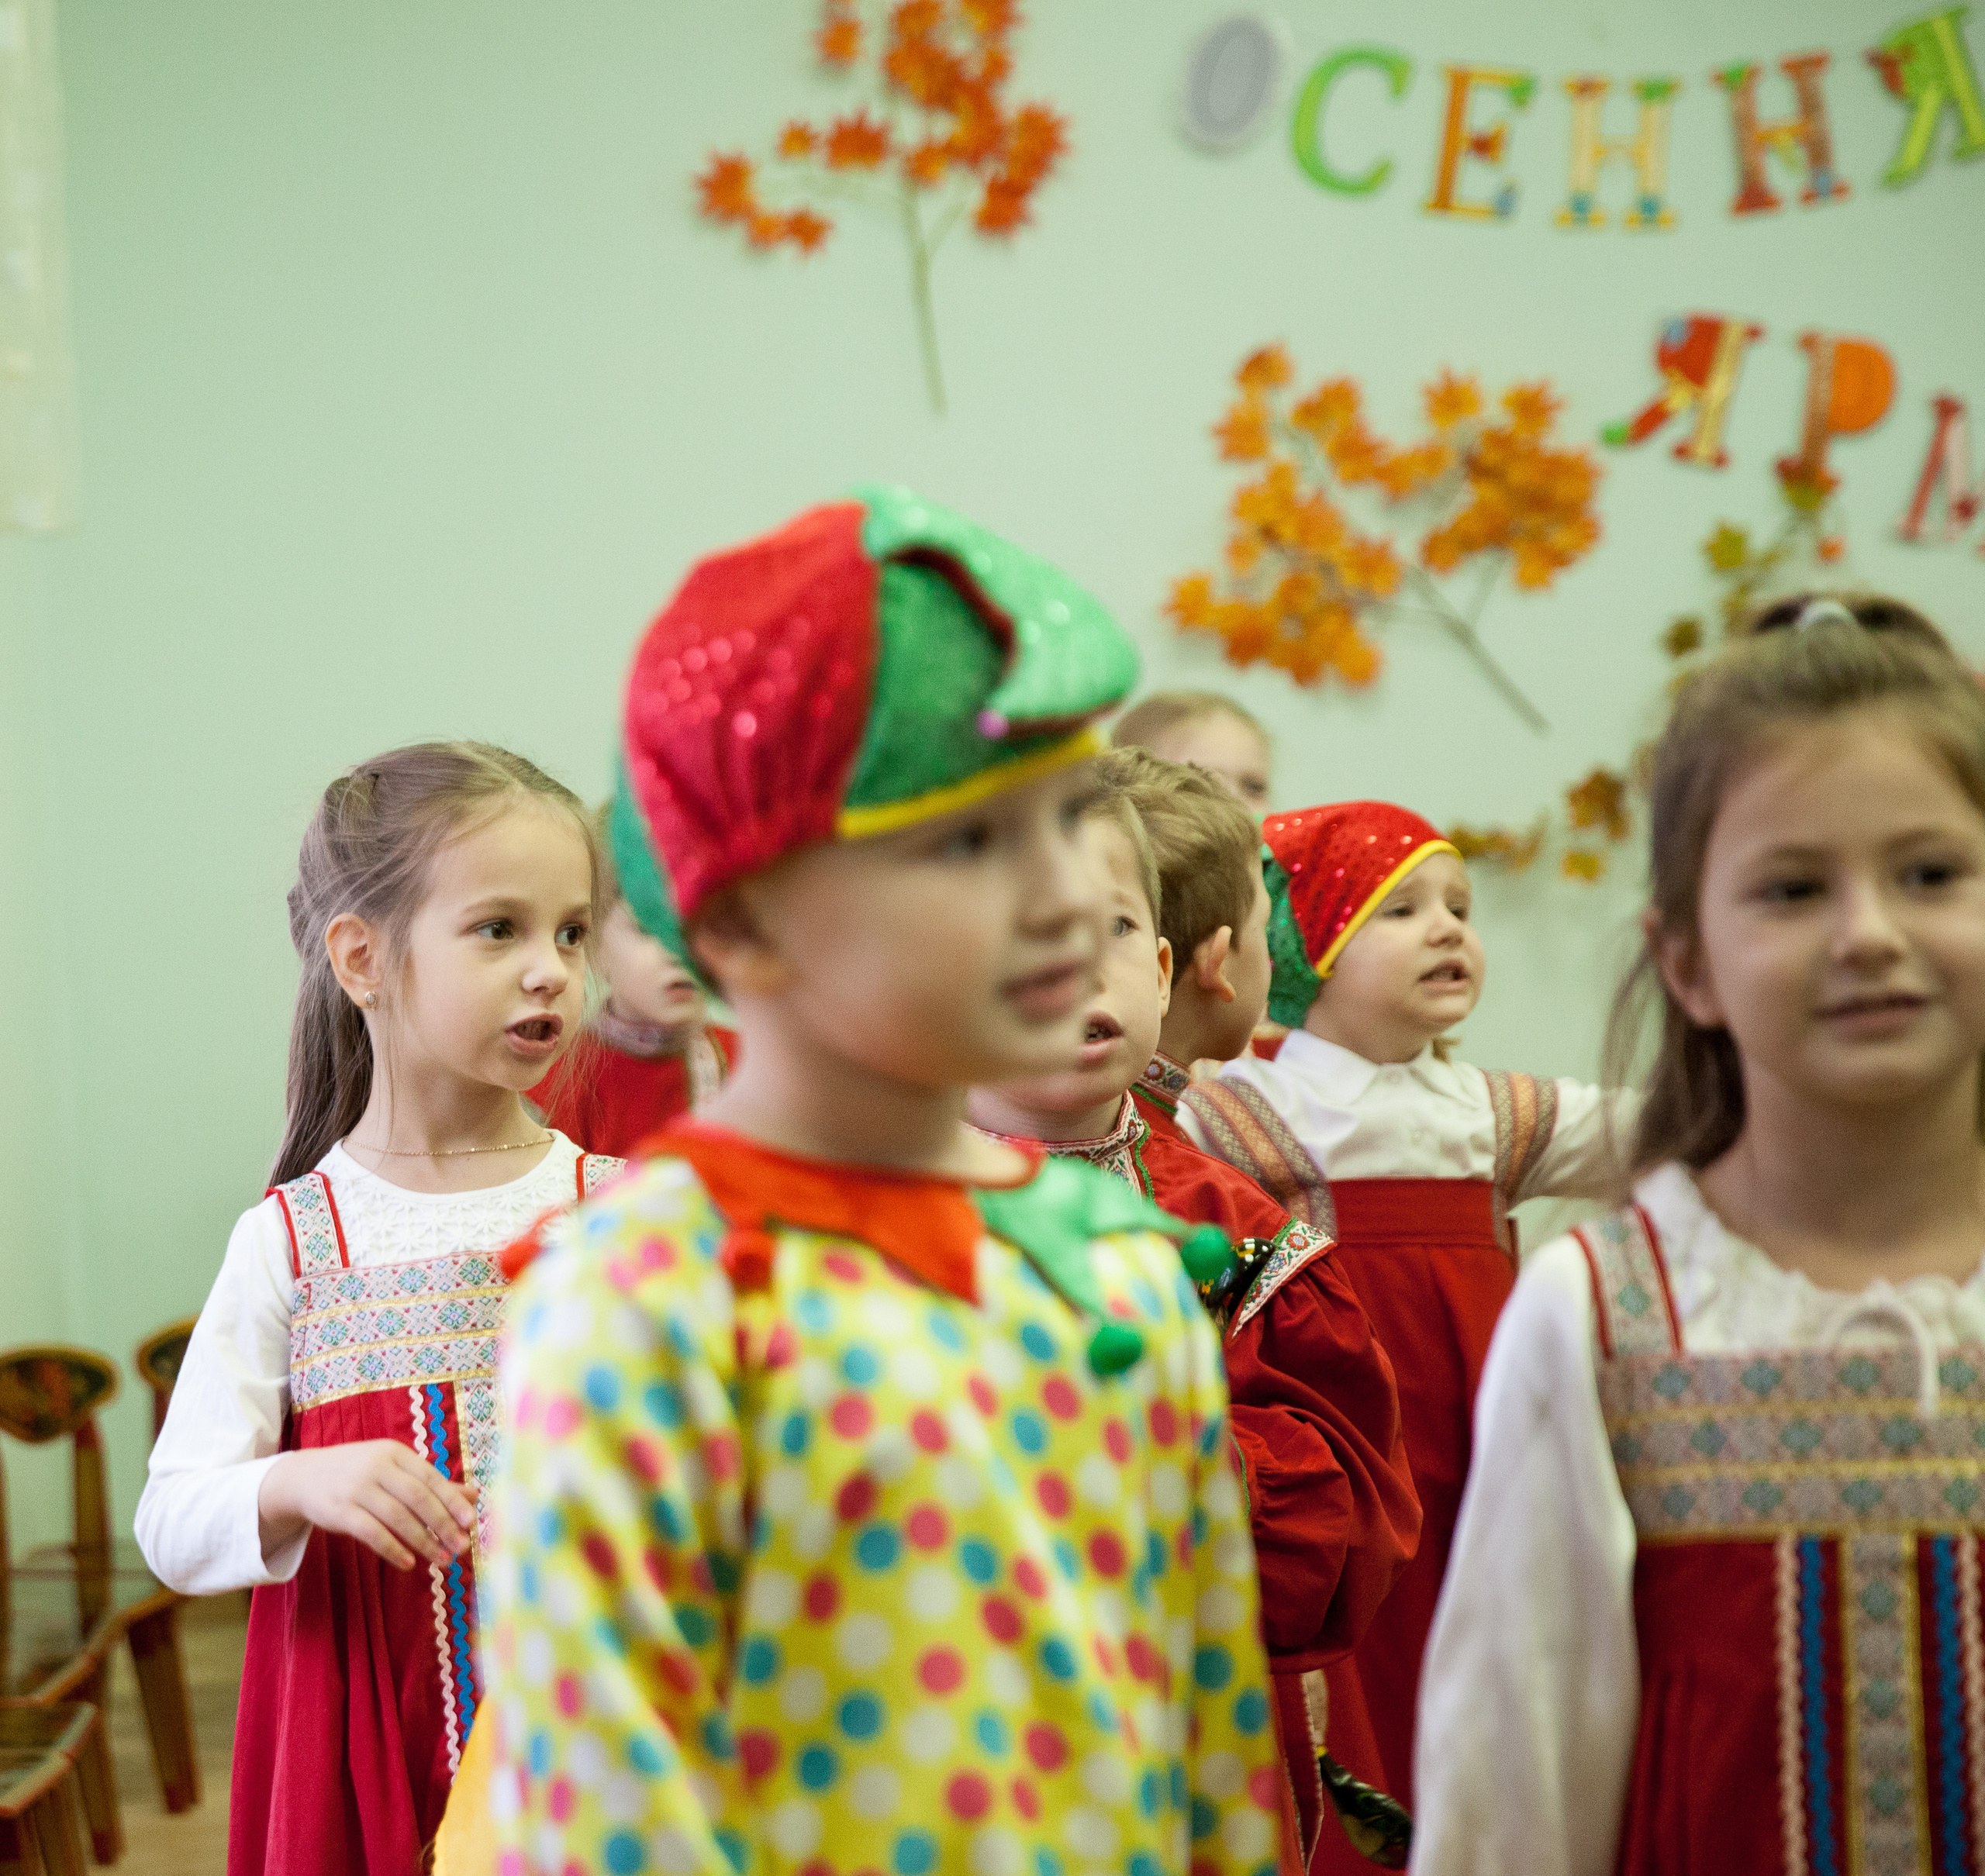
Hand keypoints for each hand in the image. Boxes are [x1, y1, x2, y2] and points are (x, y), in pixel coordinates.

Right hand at [258, 1441, 478, 1571]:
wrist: (304, 1477)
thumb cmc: (361, 1474)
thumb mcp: (396, 1470)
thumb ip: (433, 1484)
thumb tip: (474, 1496)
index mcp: (396, 1453)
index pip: (431, 1478)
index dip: (453, 1501)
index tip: (472, 1523)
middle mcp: (377, 1467)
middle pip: (418, 1498)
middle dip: (443, 1525)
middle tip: (461, 1548)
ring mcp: (356, 1489)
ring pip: (397, 1517)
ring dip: (423, 1541)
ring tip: (442, 1560)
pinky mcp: (340, 1512)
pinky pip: (371, 1533)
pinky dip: (392, 1549)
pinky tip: (408, 1563)